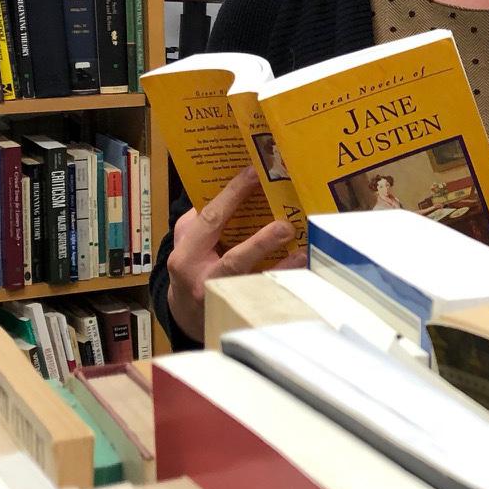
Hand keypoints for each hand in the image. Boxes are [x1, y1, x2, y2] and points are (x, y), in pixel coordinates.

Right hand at [166, 168, 300, 341]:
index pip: (211, 221)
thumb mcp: (185, 242)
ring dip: (282, 268)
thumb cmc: (191, 268)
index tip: (254, 173)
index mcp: (186, 255)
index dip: (232, 196)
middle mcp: (204, 279)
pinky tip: (303, 271)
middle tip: (285, 226)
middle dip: (260, 243)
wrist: (188, 314)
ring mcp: (224, 299)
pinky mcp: (242, 312)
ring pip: (255, 284)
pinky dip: (285, 283)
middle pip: (233, 261)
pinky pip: (267, 297)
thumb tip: (228, 188)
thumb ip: (199, 218)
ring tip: (302, 252)